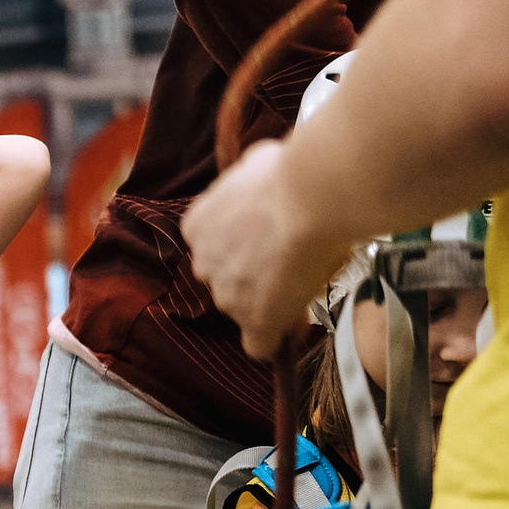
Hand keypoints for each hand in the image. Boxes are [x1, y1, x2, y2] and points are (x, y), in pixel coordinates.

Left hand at [182, 139, 349, 358]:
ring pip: (245, 310)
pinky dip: (277, 337)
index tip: (272, 246)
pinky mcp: (254, 320)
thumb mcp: (258, 165)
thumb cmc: (289, 174)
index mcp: (198, 227)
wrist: (310, 197)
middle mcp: (204, 263)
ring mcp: (227, 295)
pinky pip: (260, 344)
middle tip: (292, 264)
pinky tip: (294, 327)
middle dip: (256, 277)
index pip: (216, 249)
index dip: (247, 250)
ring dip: (271, 302)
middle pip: (228, 281)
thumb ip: (250, 180)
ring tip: (306, 281)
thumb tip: (259, 172)